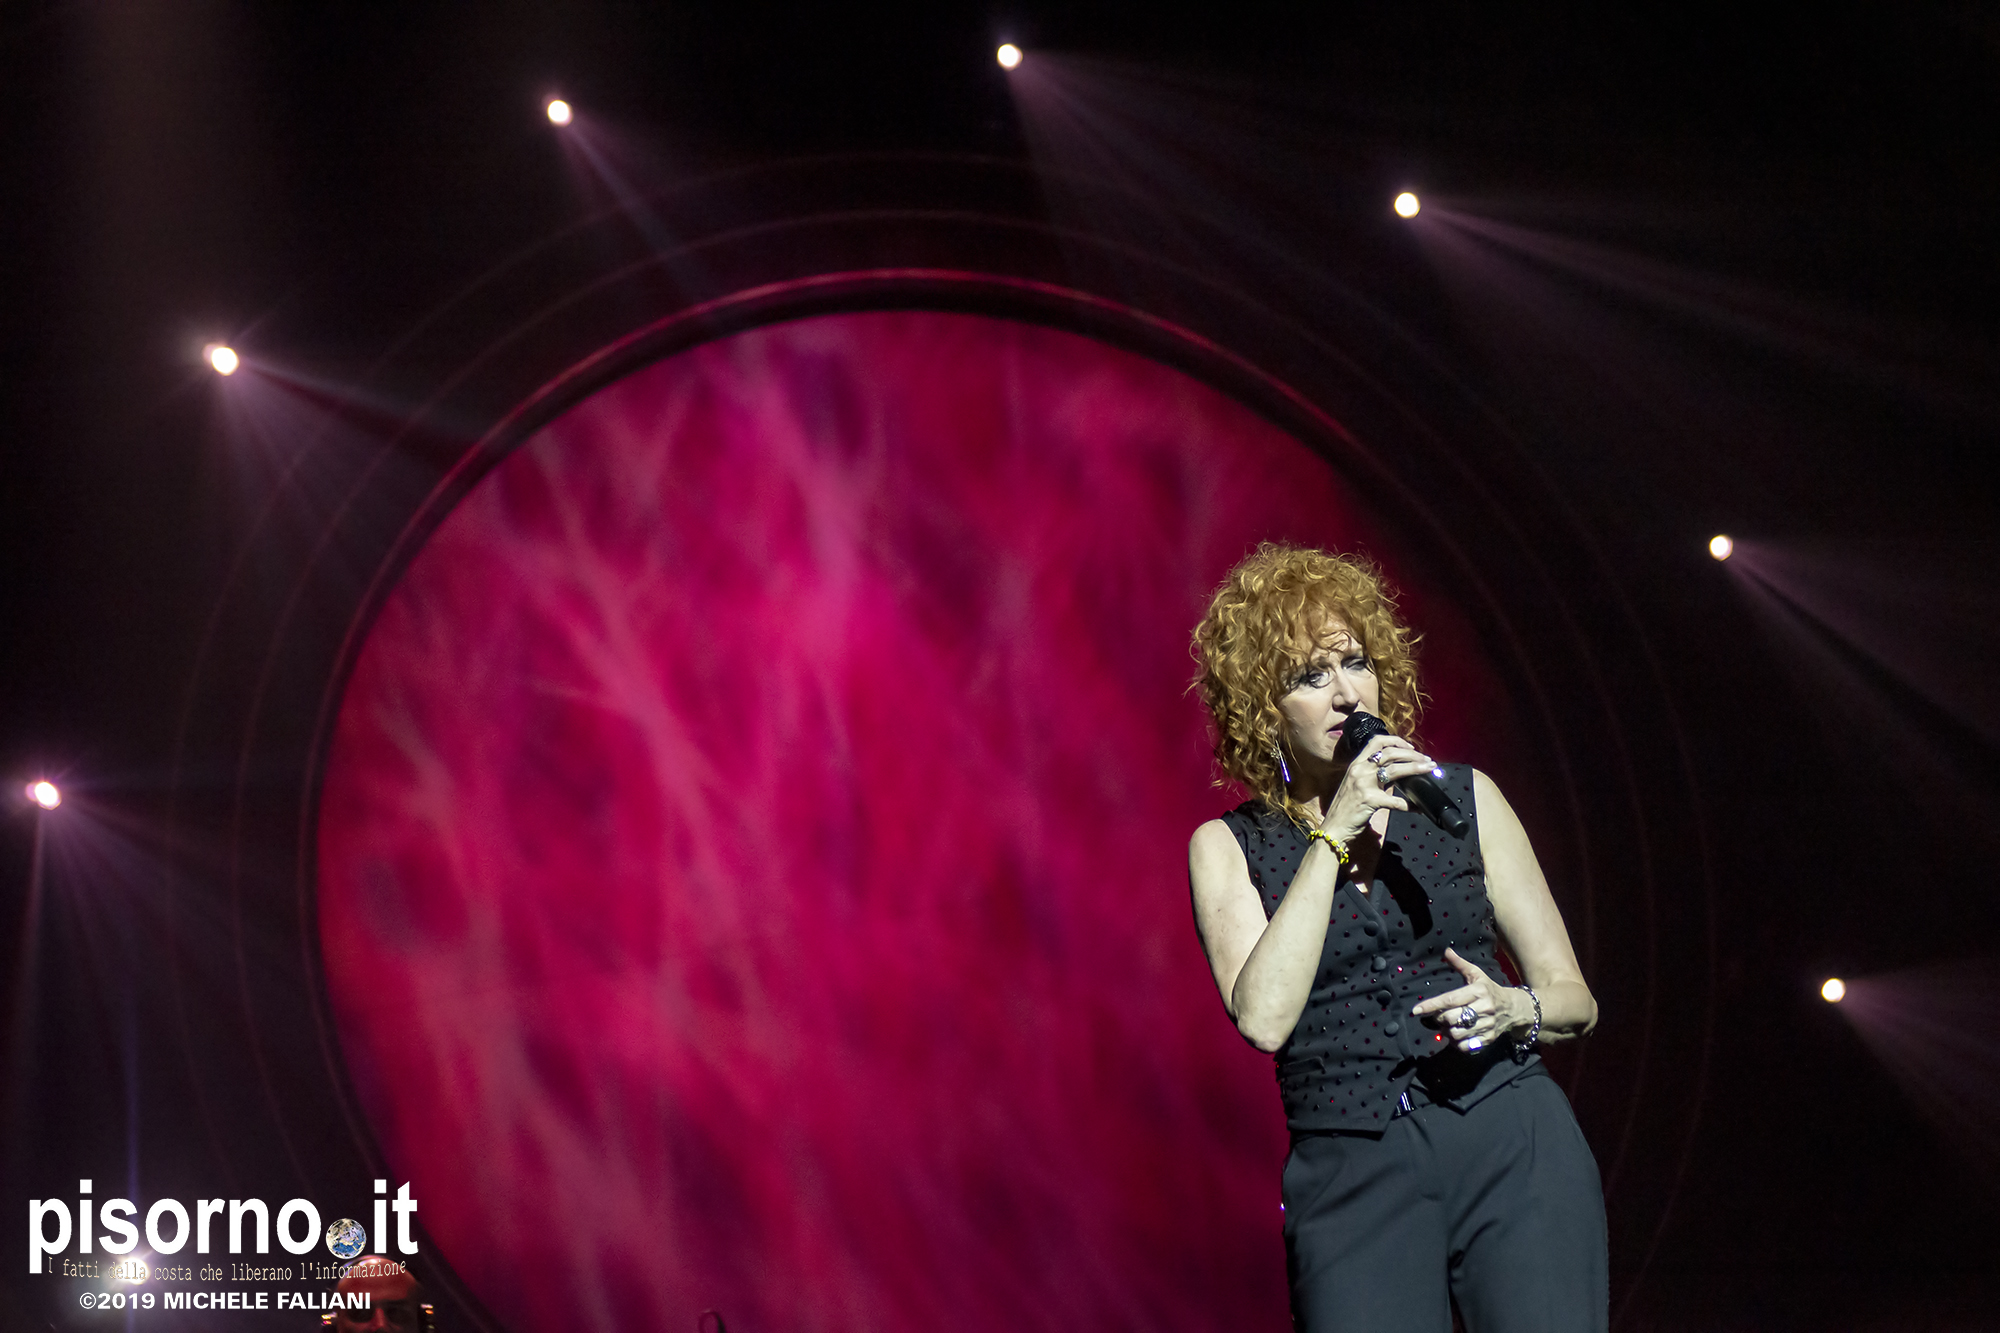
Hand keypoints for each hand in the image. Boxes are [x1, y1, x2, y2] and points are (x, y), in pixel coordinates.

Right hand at [1318, 732, 1440, 840]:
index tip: (1411, 747)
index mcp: (1356, 764)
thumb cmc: (1346, 809)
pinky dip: (1409, 804)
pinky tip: (1417, 807)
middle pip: (1390, 753)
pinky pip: (1395, 801)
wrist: (1334, 828)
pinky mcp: (1370, 800)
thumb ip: (1373, 777)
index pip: (1376, 742)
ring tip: (1429, 769)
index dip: (1396, 741)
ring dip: (1415, 768)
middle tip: (1426, 759)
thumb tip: (1397, 775)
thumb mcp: (1356, 786)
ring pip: (1395, 770)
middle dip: (1412, 754)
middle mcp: (1359, 770)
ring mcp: (1364, 784)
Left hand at [1411, 948, 1524, 1052]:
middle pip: (1451, 1018)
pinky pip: (1466, 1046)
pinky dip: (1456, 1044)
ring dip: (1446, 1032)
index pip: (1450, 999)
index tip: (1416, 1010)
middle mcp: (1484, 1009)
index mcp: (1478, 991)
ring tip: (1445, 1026)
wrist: (1515, 1008)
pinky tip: (1455, 1036)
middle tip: (1436, 1017)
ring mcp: (1487, 1025)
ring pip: (1457, 1034)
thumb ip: (1460, 964)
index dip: (1432, 1005)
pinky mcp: (1489, 1039)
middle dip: (1438, 1019)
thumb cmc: (1490, 990)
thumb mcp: (1477, 975)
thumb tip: (1446, 951)